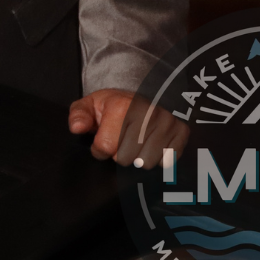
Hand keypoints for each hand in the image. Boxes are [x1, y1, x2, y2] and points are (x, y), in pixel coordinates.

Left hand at [69, 88, 188, 164]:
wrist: (141, 96)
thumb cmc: (112, 106)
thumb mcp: (89, 105)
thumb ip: (78, 116)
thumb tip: (77, 128)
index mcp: (122, 106)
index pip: (105, 148)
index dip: (99, 149)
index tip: (102, 140)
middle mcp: (148, 113)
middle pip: (125, 159)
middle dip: (118, 154)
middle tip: (120, 141)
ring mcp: (167, 122)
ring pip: (146, 163)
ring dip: (137, 158)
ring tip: (135, 143)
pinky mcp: (181, 131)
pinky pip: (167, 162)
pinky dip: (157, 158)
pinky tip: (151, 145)